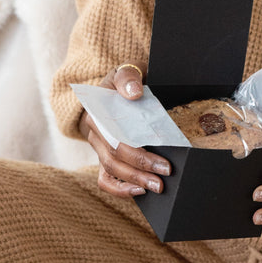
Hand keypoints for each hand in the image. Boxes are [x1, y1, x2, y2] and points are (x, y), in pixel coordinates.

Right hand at [78, 63, 170, 197]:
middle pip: (115, 157)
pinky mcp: (104, 157)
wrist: (118, 87)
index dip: (139, 154)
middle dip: (142, 169)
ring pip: (111, 170)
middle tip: (166, 175)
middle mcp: (95, 132)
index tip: (164, 162)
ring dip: (134, 181)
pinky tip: (139, 191)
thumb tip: (133, 93)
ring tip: (157, 187)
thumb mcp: (125, 71)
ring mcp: (99, 147)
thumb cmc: (125, 81)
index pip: (116, 139)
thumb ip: (127, 77)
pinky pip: (105, 179)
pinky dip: (119, 189)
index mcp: (98, 112)